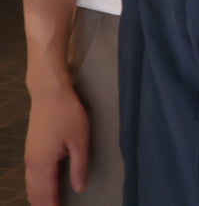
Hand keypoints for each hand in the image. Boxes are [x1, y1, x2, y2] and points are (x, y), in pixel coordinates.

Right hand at [25, 82, 90, 205]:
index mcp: (44, 164)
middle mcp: (32, 163)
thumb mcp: (80, 141)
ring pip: (30, 185)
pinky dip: (34, 187)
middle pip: (35, 193)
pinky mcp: (31, 149)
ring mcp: (29, 156)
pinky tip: (40, 188)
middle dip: (43, 205)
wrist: (49, 94)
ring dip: (37, 198)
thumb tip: (79, 188)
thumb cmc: (67, 114)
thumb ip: (79, 166)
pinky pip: (29, 176)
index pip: (47, 194)